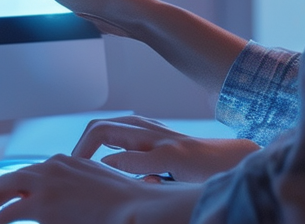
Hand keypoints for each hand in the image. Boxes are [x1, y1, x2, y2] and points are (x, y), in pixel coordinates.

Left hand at [0, 154, 201, 223]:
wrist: (136, 208)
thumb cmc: (126, 203)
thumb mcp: (99, 187)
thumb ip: (78, 189)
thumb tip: (69, 204)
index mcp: (67, 161)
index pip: (33, 172)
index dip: (18, 188)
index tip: (11, 200)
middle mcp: (52, 166)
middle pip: (12, 177)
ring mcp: (45, 183)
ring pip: (3, 188)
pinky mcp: (41, 205)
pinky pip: (8, 214)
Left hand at [74, 115, 259, 182]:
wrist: (235, 162)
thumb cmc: (197, 168)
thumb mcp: (162, 167)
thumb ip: (138, 168)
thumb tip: (115, 178)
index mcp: (144, 131)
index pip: (101, 130)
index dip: (82, 149)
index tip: (72, 172)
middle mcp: (148, 129)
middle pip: (100, 126)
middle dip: (79, 148)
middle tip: (68, 172)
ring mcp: (159, 139)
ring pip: (110, 130)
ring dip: (88, 150)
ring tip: (78, 171)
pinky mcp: (173, 154)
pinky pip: (136, 156)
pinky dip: (118, 164)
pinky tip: (109, 174)